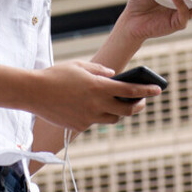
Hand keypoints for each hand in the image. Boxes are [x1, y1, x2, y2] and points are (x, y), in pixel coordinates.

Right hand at [26, 61, 161, 131]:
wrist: (33, 92)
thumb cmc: (57, 75)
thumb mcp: (80, 66)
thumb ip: (100, 70)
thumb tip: (114, 75)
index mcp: (99, 87)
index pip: (130, 91)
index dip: (146, 91)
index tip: (158, 90)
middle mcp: (97, 105)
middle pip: (126, 111)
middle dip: (138, 106)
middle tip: (141, 101)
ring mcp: (88, 118)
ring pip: (112, 119)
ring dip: (119, 112)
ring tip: (120, 105)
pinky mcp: (78, 126)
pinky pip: (93, 121)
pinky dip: (97, 115)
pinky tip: (92, 107)